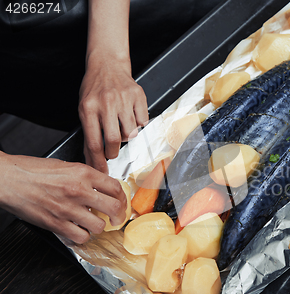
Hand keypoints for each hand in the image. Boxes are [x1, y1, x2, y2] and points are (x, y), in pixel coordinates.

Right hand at [0, 153, 126, 243]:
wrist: (7, 179)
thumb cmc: (32, 171)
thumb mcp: (66, 165)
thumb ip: (86, 177)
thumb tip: (102, 188)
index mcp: (83, 173)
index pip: (116, 187)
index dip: (122, 198)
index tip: (121, 204)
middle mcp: (79, 190)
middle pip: (114, 208)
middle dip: (118, 216)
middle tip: (115, 219)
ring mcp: (68, 208)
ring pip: (99, 226)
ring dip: (98, 227)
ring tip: (92, 224)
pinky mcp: (56, 223)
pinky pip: (80, 237)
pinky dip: (81, 237)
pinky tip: (77, 231)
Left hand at [79, 57, 147, 173]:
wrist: (107, 64)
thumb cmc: (94, 89)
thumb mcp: (84, 109)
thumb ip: (88, 134)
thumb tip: (91, 160)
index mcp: (88, 108)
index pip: (94, 142)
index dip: (98, 161)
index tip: (102, 171)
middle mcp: (106, 103)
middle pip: (113, 140)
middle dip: (113, 153)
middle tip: (111, 152)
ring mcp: (123, 98)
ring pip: (130, 133)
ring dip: (126, 137)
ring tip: (121, 128)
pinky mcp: (138, 95)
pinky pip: (143, 121)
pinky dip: (138, 124)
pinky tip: (131, 116)